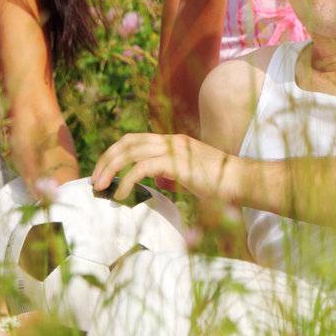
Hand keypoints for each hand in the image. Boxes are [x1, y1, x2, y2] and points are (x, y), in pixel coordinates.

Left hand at [90, 132, 251, 203]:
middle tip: (94, 180)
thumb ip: (172, 176)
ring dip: (111, 169)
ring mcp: (174, 149)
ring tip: (100, 187)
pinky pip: (142, 168)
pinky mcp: (177, 162)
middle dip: (106, 159)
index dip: (115, 152)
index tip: (104, 171)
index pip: (135, 139)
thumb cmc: (221, 184)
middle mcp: (171, 140)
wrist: (241, 182)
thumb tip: (155, 186)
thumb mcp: (190, 177)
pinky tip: (121, 195)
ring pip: (131, 152)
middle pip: (127, 142)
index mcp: (172, 142)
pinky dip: (127, 181)